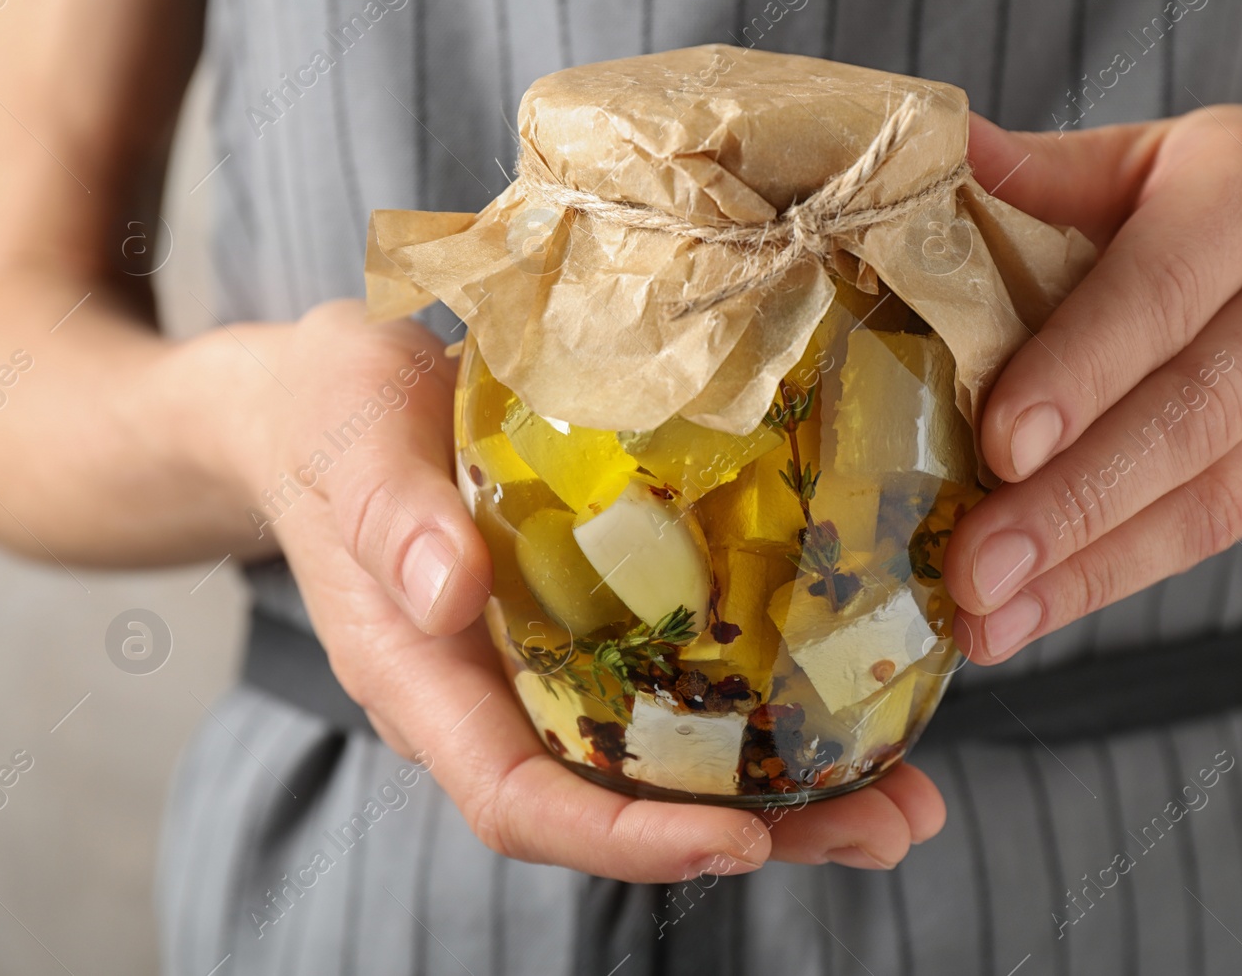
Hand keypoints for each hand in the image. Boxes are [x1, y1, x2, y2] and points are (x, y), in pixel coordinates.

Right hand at [242, 301, 943, 880]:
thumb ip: (391, 519)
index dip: (629, 839)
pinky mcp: (598, 618)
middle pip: (626, 805)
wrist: (337, 401)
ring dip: (793, 790)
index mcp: (428, 684)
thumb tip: (448, 595)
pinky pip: (684, 683)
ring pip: (672, 760)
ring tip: (908, 798)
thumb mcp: (352, 444)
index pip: (523, 801)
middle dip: (759, 832)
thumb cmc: (333, 420)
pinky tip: (852, 694)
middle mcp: (501, 697)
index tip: (742, 841)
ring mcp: (554, 665)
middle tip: (888, 828)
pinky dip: (769, 704)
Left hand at [945, 107, 1241, 662]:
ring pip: (1211, 497)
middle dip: (1074, 503)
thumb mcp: (1153, 160)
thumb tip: (940, 149)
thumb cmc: (1239, 199)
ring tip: (989, 620)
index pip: (1162, 294)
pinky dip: (1120, 576)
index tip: (999, 445)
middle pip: (1191, 415)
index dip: (1081, 372)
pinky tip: (1040, 610)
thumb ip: (1047, 172)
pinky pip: (1219, 531)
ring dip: (1090, 568)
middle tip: (973, 568)